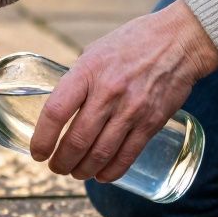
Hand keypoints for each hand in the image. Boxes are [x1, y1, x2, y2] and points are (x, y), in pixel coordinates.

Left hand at [30, 0, 217, 181]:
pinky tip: (101, 175)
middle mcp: (109, 92)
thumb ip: (78, 80)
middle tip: (56, 168)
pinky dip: (111, 171)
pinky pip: (128, 155)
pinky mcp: (152, 122)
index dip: (42, 137)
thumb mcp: (95, 52)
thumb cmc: (132, 43)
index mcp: (88, 72)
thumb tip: (62, 107)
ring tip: (76, 173)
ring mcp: (132, 109)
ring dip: (83, 170)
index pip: (56, 111)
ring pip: (101, 153)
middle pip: (77, 140)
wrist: (180, 40)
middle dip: (62, 162)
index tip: (37, 152)